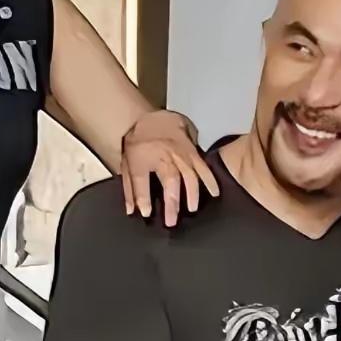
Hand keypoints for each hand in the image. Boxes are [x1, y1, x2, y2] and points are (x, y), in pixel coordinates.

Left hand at [121, 110, 219, 226]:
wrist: (150, 118)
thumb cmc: (138, 143)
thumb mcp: (126, 163)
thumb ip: (130, 188)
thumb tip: (132, 210)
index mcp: (143, 157)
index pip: (142, 180)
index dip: (144, 198)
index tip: (147, 213)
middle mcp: (163, 155)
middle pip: (170, 180)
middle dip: (172, 202)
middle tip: (172, 221)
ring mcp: (180, 152)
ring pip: (189, 173)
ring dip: (192, 193)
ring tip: (192, 209)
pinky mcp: (192, 149)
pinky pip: (203, 165)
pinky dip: (209, 179)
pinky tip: (214, 192)